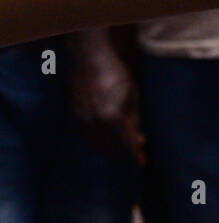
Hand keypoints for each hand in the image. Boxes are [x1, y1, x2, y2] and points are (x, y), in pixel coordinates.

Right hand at [67, 31, 145, 164]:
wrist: (88, 59)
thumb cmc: (116, 75)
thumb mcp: (132, 97)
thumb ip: (135, 120)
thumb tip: (140, 141)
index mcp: (113, 117)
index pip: (125, 144)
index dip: (134, 156)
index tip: (141, 163)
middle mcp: (95, 121)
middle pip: (110, 148)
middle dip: (123, 154)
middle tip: (135, 156)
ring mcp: (82, 118)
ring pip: (96, 143)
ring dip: (110, 149)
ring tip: (123, 148)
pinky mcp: (74, 114)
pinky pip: (87, 135)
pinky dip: (98, 140)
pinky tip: (108, 138)